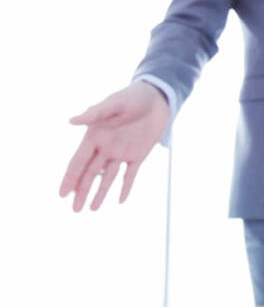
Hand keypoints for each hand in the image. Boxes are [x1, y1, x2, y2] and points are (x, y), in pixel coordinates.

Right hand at [60, 81, 169, 211]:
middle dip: (82, 191)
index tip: (62, 195)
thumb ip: (94, 113)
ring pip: (108, 177)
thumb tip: (71, 121)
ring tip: (92, 209)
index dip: (70, 178)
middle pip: (90, 174)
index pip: (78, 162)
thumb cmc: (132, 97)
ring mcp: (122, 152)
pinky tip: (120, 200)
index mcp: (95, 136)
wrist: (158, 98)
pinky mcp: (138, 154)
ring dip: (100, 193)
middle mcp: (105, 147)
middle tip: (75, 210)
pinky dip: (126, 187)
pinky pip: (130, 175)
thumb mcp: (113, 103)